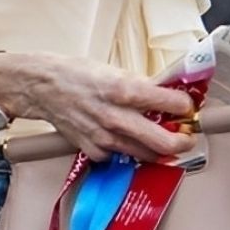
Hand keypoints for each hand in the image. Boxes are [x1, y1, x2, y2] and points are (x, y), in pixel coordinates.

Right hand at [0, 52, 196, 162]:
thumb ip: (142, 86)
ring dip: (159, 150)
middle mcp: (117, 117)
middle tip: (187, 137)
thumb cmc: (77, 75)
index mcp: (125, 90)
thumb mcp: (114, 71)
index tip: (188, 108)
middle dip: (183, 142)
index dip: (186, 107)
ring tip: (162, 139)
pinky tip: (126, 140)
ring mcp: (105, 138)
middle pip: (164, 142)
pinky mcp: (94, 150)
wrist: (42, 87)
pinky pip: (121, 157)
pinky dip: (128, 151)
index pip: (172, 103)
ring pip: (147, 155)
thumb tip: (168, 93)